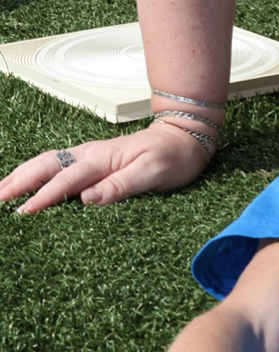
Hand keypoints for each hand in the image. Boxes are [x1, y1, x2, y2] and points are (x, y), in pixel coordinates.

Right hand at [0, 121, 211, 214]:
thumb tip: (88, 198)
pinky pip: (58, 166)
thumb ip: (121, 185)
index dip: (43, 197)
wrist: (186, 137)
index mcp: (103, 158)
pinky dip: (36, 173)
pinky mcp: (94, 162)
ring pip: (48, 163)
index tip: (23, 213)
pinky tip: (27, 182)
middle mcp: (92, 155)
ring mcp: (91, 157)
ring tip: (0, 191)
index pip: (66, 180)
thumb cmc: (174, 155)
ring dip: (21, 175)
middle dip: (18, 181)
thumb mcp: (154, 172)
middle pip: (46, 166)